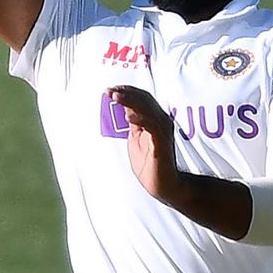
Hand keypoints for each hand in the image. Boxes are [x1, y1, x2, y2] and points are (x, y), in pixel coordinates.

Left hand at [107, 85, 179, 203]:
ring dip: (131, 102)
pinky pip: (152, 126)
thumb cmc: (150, 162)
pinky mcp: (162, 143)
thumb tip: (125, 107)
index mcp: (155, 119)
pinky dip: (141, 118)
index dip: (128, 91)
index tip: (112, 89)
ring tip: (116, 97)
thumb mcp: (136, 137)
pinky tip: (129, 115)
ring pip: (148, 110)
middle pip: (145, 100)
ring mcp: (163, 131)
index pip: (143, 98)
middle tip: (110, 91)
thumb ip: (134, 122)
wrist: (162, 184)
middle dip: (126, 93)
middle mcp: (162, 121)